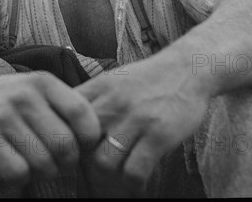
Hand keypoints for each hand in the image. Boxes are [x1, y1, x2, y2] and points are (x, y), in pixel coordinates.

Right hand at [0, 71, 101, 185]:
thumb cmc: (13, 99)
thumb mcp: (39, 91)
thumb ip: (65, 107)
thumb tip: (98, 141)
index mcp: (43, 82)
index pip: (81, 112)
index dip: (89, 137)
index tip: (83, 146)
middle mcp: (24, 95)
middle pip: (65, 144)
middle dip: (67, 162)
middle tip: (59, 163)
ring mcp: (2, 115)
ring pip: (42, 162)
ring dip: (44, 171)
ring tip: (36, 162)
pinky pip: (18, 171)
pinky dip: (22, 177)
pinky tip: (15, 165)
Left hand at [76, 57, 209, 194]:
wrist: (188, 68)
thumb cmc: (147, 78)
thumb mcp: (114, 79)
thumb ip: (92, 98)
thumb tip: (67, 121)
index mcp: (99, 87)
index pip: (66, 115)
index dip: (63, 137)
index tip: (70, 149)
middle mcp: (114, 102)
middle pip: (80, 143)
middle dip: (82, 161)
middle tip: (91, 169)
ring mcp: (136, 118)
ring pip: (104, 161)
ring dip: (108, 175)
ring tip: (116, 175)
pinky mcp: (159, 135)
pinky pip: (134, 171)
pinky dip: (133, 183)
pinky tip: (137, 180)